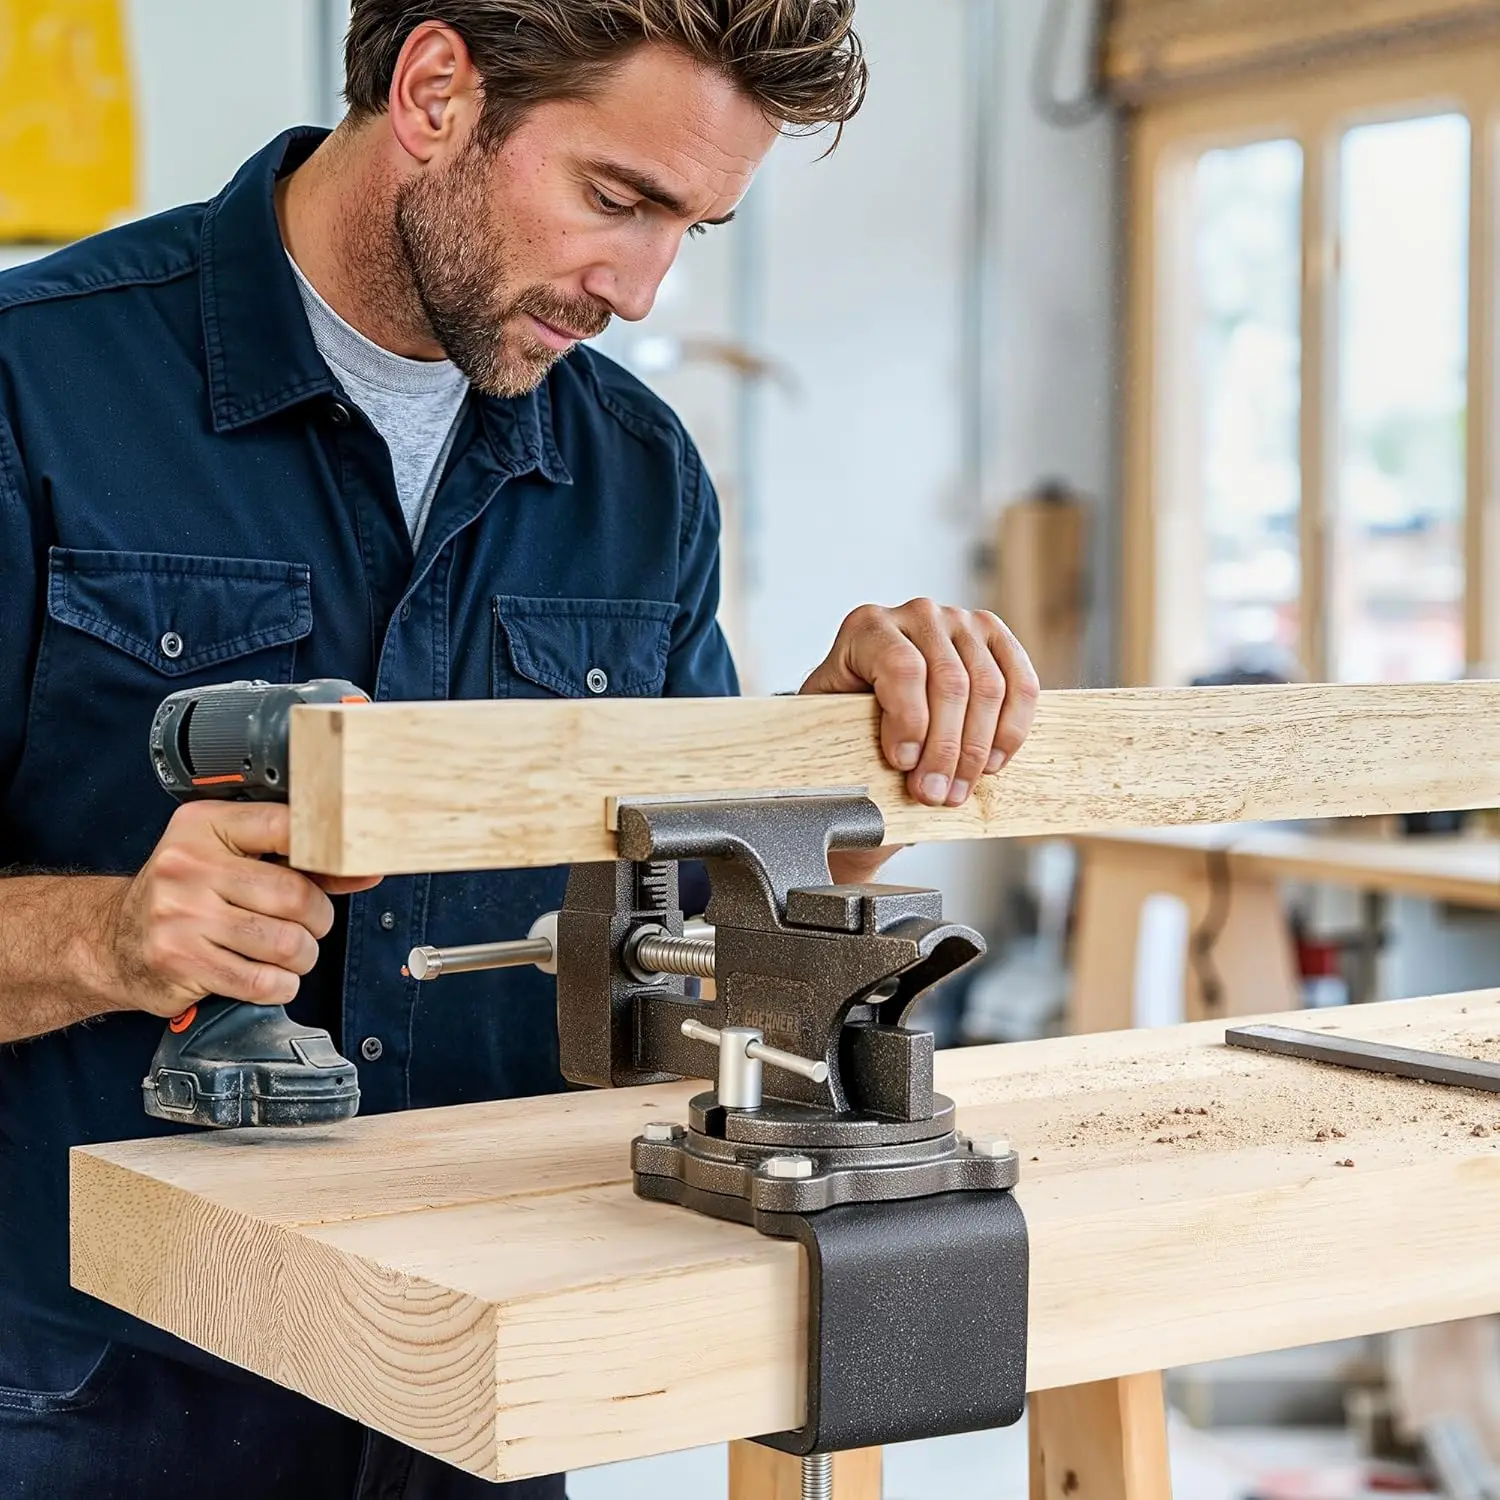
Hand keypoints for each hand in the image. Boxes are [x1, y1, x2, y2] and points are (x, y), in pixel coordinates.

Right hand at [102, 802, 380, 1017]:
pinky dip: (281, 985)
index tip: (348, 863)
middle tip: (311, 924)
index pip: (284, 826)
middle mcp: (189, 866)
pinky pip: (261, 981)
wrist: (112, 940)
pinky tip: (273, 977)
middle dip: (318, 918)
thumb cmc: (186, 895)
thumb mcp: (231, 858)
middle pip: (295, 895)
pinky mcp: (181, 962)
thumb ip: (296, 860)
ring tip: (292, 952)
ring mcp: (182, 916)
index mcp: (204, 826)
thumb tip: (366, 869)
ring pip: (285, 942)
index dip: (327, 850)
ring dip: (303, 956)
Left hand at [801, 599, 1037, 882]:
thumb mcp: (829, 721)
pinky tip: (993, 762)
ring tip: (958, 789)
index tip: (902, 764)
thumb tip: (863, 790)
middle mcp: (918, 614)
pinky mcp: (996, 638)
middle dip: (945, 750)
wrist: (868, 693)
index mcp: (869, 627)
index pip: (902, 667)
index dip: (908, 721)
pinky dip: (1011, 729)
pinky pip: (1021, 684)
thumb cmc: (845, 712)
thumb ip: (839, 739)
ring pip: (988, 688)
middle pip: (950, 683)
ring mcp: (962, 622)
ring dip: (977, 750)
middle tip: (933, 794)